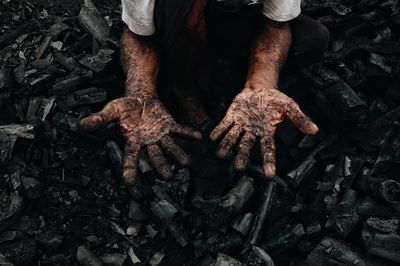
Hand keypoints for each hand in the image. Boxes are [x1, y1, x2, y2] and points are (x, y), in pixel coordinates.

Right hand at [80, 96, 201, 183]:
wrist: (138, 97)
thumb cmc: (124, 107)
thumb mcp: (111, 111)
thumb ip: (100, 119)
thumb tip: (81, 125)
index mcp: (132, 141)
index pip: (130, 157)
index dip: (130, 169)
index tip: (129, 183)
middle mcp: (148, 142)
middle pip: (155, 156)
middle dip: (162, 166)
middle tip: (168, 177)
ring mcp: (160, 135)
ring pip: (170, 147)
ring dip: (178, 155)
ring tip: (187, 163)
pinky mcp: (169, 126)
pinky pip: (180, 130)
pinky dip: (188, 133)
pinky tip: (199, 138)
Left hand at [210, 86, 317, 177]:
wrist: (260, 89)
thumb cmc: (275, 100)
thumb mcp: (289, 107)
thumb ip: (299, 119)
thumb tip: (315, 130)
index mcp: (266, 132)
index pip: (268, 149)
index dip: (269, 162)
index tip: (269, 175)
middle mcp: (252, 132)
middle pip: (247, 146)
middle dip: (242, 157)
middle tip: (238, 168)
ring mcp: (240, 125)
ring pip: (232, 138)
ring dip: (226, 146)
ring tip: (220, 155)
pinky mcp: (231, 116)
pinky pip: (224, 124)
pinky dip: (219, 130)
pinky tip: (212, 137)